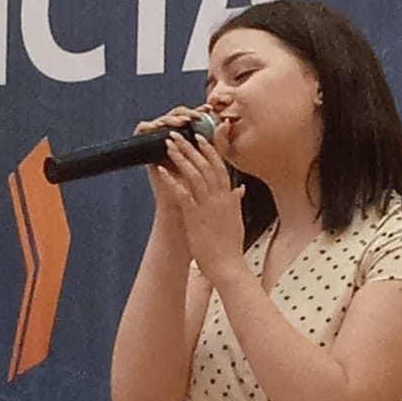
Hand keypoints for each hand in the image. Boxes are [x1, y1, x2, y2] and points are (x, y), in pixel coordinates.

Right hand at [134, 106, 212, 224]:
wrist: (186, 208)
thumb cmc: (202, 188)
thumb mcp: (213, 163)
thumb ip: (220, 143)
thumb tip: (227, 122)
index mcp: (189, 138)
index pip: (193, 118)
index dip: (200, 111)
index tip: (211, 110)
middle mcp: (172, 138)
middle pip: (177, 116)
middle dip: (187, 112)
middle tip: (197, 115)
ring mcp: (158, 141)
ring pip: (162, 120)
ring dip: (173, 118)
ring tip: (184, 122)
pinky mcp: (145, 148)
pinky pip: (143, 129)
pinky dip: (151, 125)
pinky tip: (163, 128)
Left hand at [156, 129, 244, 285]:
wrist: (228, 265)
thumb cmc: (231, 246)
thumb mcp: (237, 219)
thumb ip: (236, 202)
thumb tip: (240, 189)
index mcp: (229, 197)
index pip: (220, 166)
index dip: (210, 150)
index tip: (201, 137)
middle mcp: (220, 197)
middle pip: (206, 165)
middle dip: (191, 147)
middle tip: (179, 135)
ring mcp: (208, 206)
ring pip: (194, 174)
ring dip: (181, 157)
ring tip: (169, 145)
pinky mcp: (195, 216)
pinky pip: (182, 193)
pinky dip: (171, 180)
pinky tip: (161, 170)